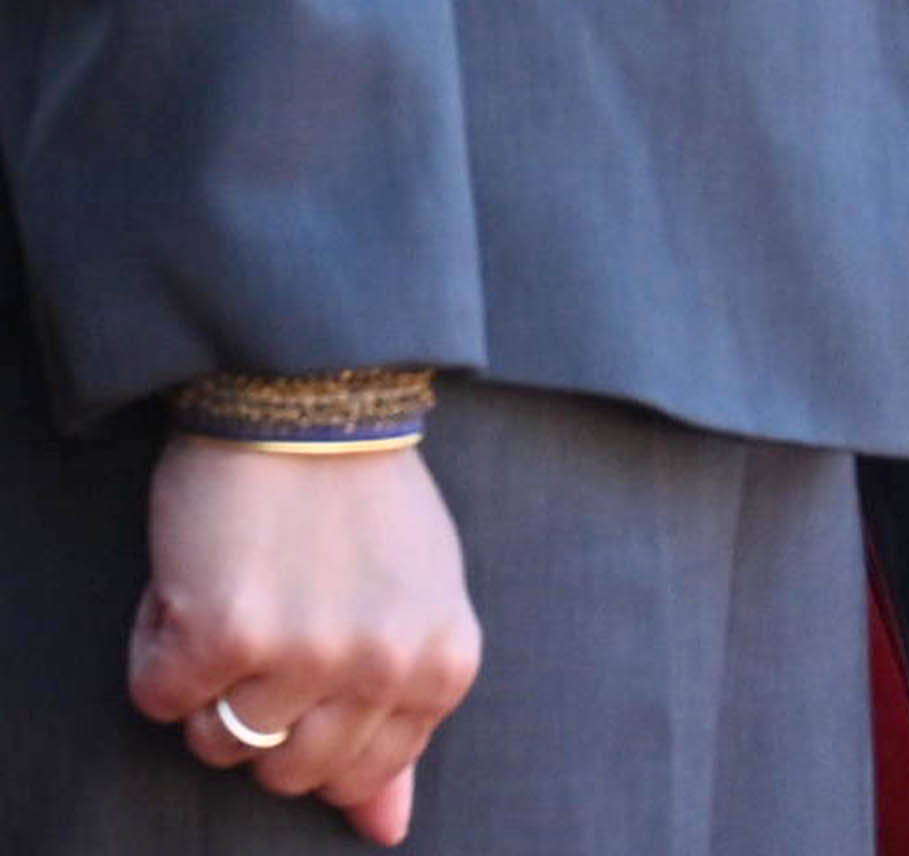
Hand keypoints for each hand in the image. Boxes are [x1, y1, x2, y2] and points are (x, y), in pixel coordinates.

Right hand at [133, 437, 474, 845]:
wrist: (312, 404)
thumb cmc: (364, 505)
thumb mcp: (417, 608)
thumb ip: (401, 724)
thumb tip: (385, 830)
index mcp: (441, 667)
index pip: (359, 776)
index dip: (313, 730)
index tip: (311, 659)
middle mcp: (382, 669)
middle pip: (284, 773)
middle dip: (259, 713)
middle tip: (272, 625)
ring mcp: (305, 654)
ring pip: (217, 744)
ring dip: (207, 682)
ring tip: (239, 596)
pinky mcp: (223, 634)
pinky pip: (158, 698)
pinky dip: (158, 647)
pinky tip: (197, 585)